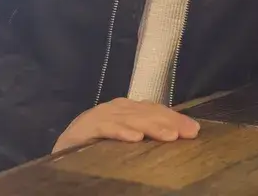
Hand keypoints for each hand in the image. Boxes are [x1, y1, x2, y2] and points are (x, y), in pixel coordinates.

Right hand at [52, 98, 199, 153]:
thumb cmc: (97, 146)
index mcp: (128, 110)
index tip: (194, 130)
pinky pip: (106, 127)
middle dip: (170, 122)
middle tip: (188, 133)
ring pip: (131, 118)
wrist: (62, 150)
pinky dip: (121, 131)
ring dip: (152, 126)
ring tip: (170, 136)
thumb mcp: (125, 138)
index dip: (176, 118)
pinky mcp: (85, 126)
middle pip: (148, 113)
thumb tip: (176, 137)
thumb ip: (145, 134)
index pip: (156, 111)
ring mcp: (101, 114)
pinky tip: (135, 138)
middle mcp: (117, 108)